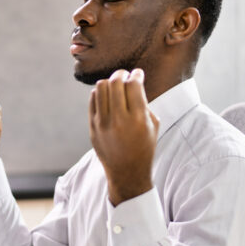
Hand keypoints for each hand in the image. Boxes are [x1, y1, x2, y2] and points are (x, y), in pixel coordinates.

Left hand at [89, 68, 158, 205]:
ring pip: (101, 87)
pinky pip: (93, 100)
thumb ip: (144, 103)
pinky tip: (107, 97)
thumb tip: (134, 81)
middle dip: (122, 74)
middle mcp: (119, 120)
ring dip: (110, 82)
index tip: (137, 73)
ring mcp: (102, 124)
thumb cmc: (144, 147)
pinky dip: (100, 94)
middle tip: (126, 76)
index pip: (133, 84)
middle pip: (115, 82)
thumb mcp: (152, 125)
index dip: (136, 74)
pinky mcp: (92, 127)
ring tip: (116, 86)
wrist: (127, 172)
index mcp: (138, 119)